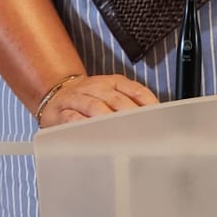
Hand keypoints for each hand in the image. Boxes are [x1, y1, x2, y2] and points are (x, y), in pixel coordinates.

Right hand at [37, 73, 158, 127]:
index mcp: (114, 82)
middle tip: (140, 131)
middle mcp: (97, 87)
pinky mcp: (61, 112)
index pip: (135, 90)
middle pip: (116, 100)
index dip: (148, 105)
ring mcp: (78, 98)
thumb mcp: (113, 95)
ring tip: (118, 132)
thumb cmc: (92, 98)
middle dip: (130, 115)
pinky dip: (82, 125)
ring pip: (94, 107)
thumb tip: (156, 120)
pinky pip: (72, 118)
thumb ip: (133, 104)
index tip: (157, 120)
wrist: (58, 92)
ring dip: (107, 119)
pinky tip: (91, 134)